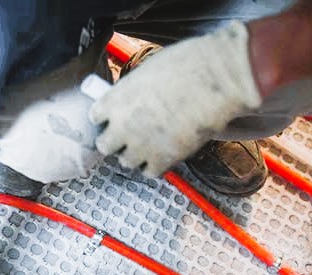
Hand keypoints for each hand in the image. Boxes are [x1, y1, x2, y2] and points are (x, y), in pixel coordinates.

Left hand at [89, 21, 261, 176]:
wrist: (217, 79)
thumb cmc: (186, 66)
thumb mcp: (147, 72)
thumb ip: (132, 93)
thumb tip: (130, 102)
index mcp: (114, 100)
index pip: (95, 118)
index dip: (107, 118)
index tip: (116, 118)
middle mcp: (121, 126)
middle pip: (104, 146)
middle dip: (116, 141)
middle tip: (130, 135)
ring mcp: (140, 145)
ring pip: (125, 161)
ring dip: (136, 154)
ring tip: (152, 143)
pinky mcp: (162, 159)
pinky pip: (149, 172)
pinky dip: (155, 165)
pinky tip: (165, 152)